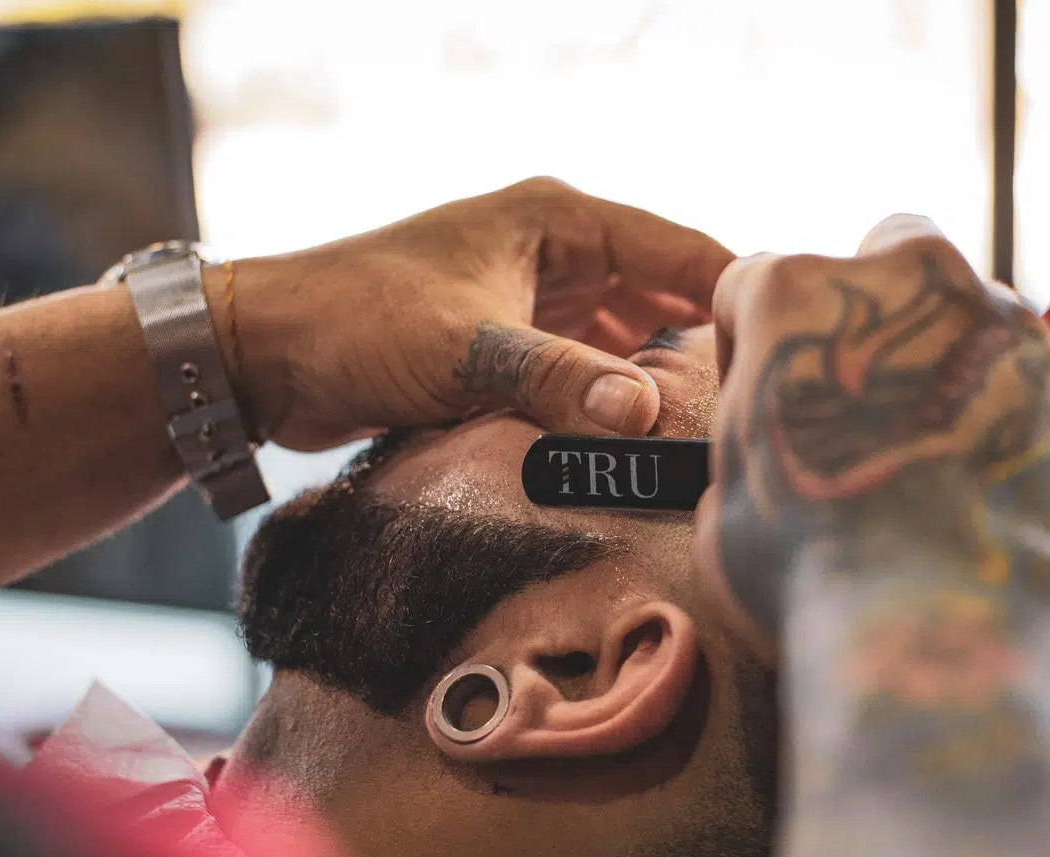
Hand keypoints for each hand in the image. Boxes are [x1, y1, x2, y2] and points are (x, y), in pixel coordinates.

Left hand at [227, 178, 733, 450]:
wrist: (265, 353)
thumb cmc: (359, 322)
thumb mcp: (468, 348)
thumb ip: (560, 379)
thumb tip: (648, 415)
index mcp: (558, 218)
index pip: (680, 249)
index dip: (736, 295)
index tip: (784, 352)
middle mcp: (556, 250)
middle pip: (663, 298)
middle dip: (704, 350)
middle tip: (752, 415)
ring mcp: (533, 299)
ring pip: (626, 340)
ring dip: (656, 382)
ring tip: (707, 439)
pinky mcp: (507, 345)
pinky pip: (584, 371)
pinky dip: (610, 401)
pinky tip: (636, 445)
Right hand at [695, 215, 1049, 653]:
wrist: (952, 635)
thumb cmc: (815, 576)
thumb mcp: (728, 511)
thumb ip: (757, 455)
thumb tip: (777, 470)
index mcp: (798, 296)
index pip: (754, 284)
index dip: (747, 346)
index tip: (761, 404)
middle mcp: (916, 281)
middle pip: (890, 257)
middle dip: (877, 318)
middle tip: (860, 413)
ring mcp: (1014, 330)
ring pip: (978, 321)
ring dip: (955, 372)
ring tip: (934, 471)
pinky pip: (1043, 396)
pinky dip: (1020, 432)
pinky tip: (994, 504)